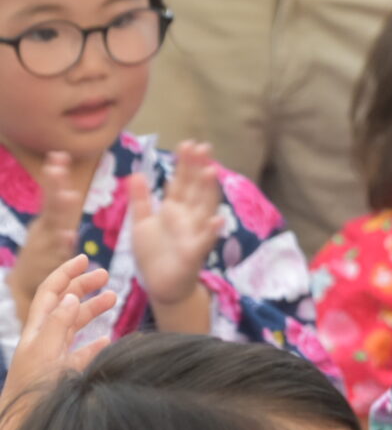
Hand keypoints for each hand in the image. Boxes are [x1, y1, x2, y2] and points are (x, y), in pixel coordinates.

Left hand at [0, 255, 114, 416]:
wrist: (22, 427)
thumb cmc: (31, 391)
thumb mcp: (44, 354)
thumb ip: (57, 325)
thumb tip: (72, 297)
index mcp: (37, 331)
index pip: (51, 293)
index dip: (66, 273)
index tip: (86, 259)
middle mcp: (44, 339)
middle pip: (64, 304)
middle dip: (83, 286)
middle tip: (106, 276)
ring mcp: (55, 356)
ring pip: (75, 325)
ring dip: (93, 309)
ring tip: (113, 299)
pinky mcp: (65, 372)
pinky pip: (82, 351)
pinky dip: (96, 342)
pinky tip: (107, 339)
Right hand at [7, 151, 84, 318]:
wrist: (26, 286)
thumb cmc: (44, 253)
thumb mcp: (52, 229)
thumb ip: (60, 211)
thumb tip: (70, 189)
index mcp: (46, 221)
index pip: (50, 195)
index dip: (55, 176)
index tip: (59, 155)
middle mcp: (44, 230)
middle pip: (51, 205)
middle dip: (55, 186)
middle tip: (58, 168)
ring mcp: (44, 246)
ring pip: (53, 226)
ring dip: (61, 209)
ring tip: (70, 195)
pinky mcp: (47, 264)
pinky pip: (56, 252)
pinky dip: (62, 243)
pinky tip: (68, 235)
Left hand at [128, 141, 223, 306]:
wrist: (161, 286)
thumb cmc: (154, 254)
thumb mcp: (142, 223)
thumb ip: (140, 199)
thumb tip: (137, 173)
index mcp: (176, 210)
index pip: (182, 181)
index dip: (186, 163)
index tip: (188, 143)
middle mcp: (189, 218)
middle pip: (196, 189)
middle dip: (199, 168)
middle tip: (202, 146)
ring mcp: (194, 234)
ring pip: (204, 208)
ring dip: (209, 191)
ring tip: (211, 171)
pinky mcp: (193, 254)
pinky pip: (204, 241)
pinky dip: (211, 231)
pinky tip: (217, 219)